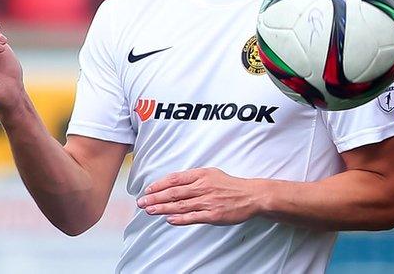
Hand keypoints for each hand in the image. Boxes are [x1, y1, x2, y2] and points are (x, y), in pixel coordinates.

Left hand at [137, 167, 259, 225]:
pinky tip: (169, 219)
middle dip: (155, 198)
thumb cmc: (231, 185)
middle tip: (142, 202)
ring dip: (162, 208)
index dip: (159, 184)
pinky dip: (179, 218)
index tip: (148, 190)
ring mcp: (208, 201)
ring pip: (180, 205)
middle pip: (174, 192)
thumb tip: (174, 183)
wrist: (251, 195)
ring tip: (150, 210)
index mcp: (202, 175)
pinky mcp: (213, 214)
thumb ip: (194, 178)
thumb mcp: (212, 174)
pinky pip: (193, 217)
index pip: (175, 179)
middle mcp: (203, 187)